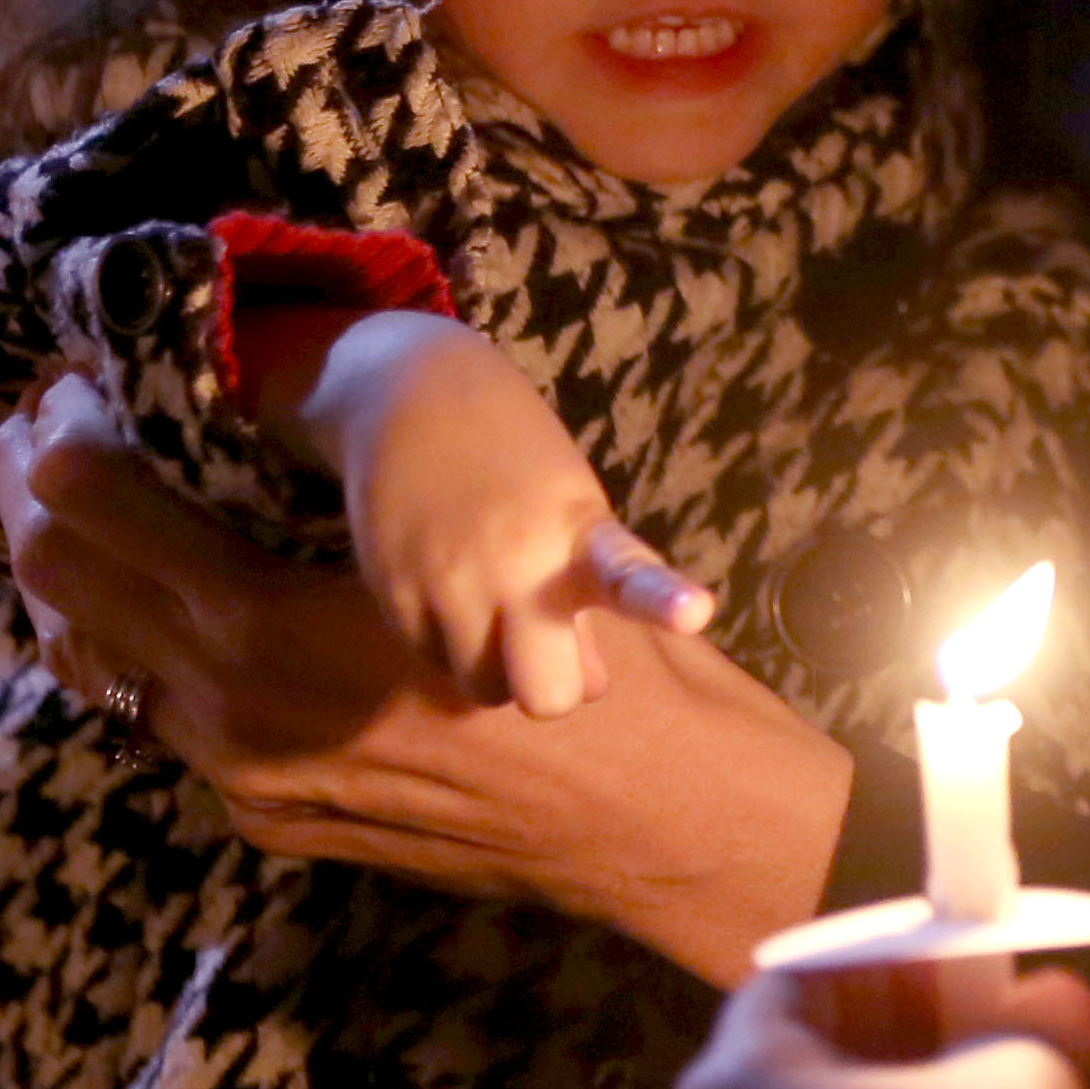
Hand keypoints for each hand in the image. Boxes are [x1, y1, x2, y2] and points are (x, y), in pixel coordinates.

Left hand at [0, 374, 852, 988]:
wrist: (650, 812)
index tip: (72, 385)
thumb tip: (233, 405)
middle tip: (55, 431)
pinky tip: (172, 605)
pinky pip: (165, 720)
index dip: (63, 429)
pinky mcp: (275, 818)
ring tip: (91, 508)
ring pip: (99, 661)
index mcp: (260, 627)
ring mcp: (244, 779)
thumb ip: (332, 489)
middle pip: (63, 582)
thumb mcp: (462, 542)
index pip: (90, 505)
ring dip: (78, 577)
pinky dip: (143, 650)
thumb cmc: (581, 653)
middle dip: (39, 495)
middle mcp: (226, 713)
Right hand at [265, 309, 713, 719]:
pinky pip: (431, 661)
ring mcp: (450, 582)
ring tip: (486, 602)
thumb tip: (589, 688)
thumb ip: (587, 598)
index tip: (696, 612)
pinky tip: (441, 581)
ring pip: (484, 689)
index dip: (662, 598)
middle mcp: (516, 564)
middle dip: (546, 684)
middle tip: (539, 644)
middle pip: (546, 696)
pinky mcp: (393, 592)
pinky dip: (442, 640)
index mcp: (580, 533)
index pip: (629, 575)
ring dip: (490, 664)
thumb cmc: (512, 464)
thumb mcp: (569, 510)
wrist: (408, 392)